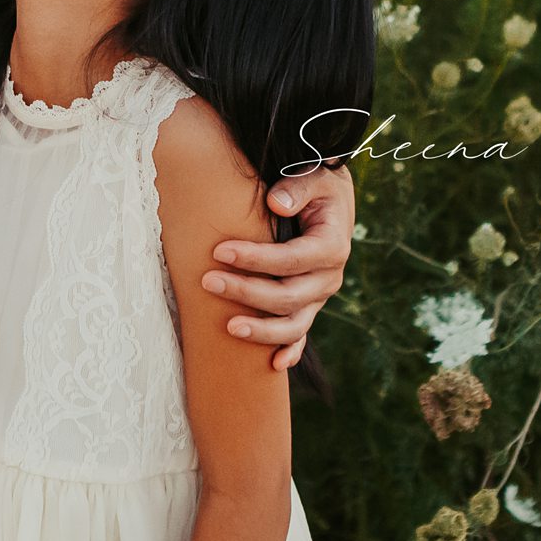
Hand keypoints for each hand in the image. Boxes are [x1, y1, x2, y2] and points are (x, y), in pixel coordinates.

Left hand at [204, 163, 354, 371]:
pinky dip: (289, 351)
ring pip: (294, 325)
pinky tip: (272, 365)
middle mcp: (329, 277)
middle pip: (288, 297)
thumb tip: (276, 204)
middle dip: (247, 292)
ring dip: (262, 330)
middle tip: (207, 281)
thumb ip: (297, 187)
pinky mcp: (309, 305)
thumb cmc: (315, 184)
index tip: (220, 251)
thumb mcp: (313, 175)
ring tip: (228, 327)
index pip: (291, 260)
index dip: (256, 259)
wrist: (330, 198)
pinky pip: (301, 334)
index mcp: (332, 246)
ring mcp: (319, 296)